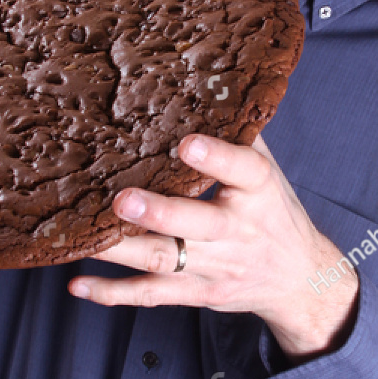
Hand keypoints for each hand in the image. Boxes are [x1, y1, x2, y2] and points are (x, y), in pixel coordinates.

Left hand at [70, 134, 358, 359]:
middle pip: (198, 224)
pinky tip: (78, 283)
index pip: (244, 171)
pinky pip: (151, 294)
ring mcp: (216, 267)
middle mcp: (238, 232)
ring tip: (83, 238)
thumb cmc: (274, 213)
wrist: (299, 280)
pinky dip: (113, 292)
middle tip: (122, 199)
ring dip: (122, 250)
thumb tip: (205, 84)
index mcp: (260, 193)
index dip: (216, 157)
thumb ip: (238, 134)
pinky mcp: (196, 292)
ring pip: (165, 259)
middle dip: (160, 214)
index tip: (187, 143)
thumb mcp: (268, 173)